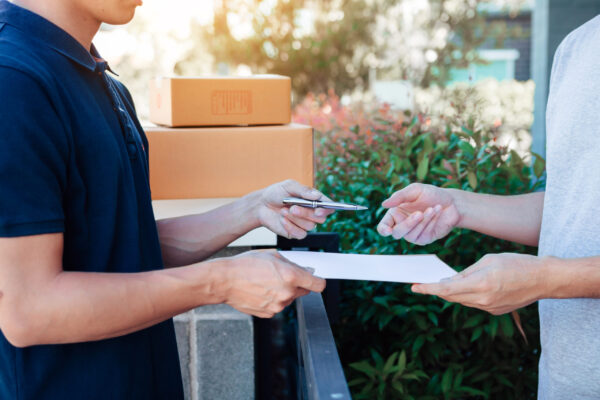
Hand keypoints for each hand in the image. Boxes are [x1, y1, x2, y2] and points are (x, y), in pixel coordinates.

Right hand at [222, 250, 325, 317]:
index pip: (318, 285)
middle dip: (297, 284)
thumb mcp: (272, 255)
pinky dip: (273, 299)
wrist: (225, 280)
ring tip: (265, 282)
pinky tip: (260, 291)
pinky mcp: (269, 313)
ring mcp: (278, 306)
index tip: (316, 280)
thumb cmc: (246, 264)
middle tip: (281, 276)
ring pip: (289, 298)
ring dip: (283, 291)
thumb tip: (306, 270)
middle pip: (304, 291)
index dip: (318, 281)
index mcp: (290, 276)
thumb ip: (292, 263)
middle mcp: (287, 293)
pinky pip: (277, 306)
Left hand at [256, 179, 334, 238]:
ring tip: (283, 211)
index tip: (319, 209)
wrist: (261, 205)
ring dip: (295, 219)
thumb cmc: (276, 193)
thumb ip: (303, 190)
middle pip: (320, 218)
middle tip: (293, 208)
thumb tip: (317, 196)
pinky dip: (290, 226)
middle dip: (307, 214)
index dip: (327, 208)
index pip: (328, 206)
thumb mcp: (289, 186)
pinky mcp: (296, 233)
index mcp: (313, 200)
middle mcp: (311, 213)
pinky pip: (300, 234)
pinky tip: (282, 219)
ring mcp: (304, 223)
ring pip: (309, 226)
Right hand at [377, 183, 460, 244]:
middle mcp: (402, 225)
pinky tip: (437, 212)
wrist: (452, 202)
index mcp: (395, 214)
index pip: (384, 226)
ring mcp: (413, 234)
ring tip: (433, 208)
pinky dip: (431, 223)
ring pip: (411, 235)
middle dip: (408, 224)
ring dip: (424, 221)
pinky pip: (423, 235)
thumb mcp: (415, 190)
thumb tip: (383, 204)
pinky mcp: (425, 239)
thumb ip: (399, 196)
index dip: (383, 230)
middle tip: (420, 213)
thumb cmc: (432, 194)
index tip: (388, 230)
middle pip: (397, 233)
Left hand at [411, 253, 547, 314]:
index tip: (414, 287)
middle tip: (423, 282)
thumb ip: (466, 272)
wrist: (543, 279)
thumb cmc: (516, 263)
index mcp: (480, 284)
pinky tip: (467, 286)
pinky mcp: (495, 311)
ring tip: (444, 282)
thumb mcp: (488, 260)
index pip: (446, 290)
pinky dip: (467, 295)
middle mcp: (483, 300)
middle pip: (452, 297)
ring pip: (462, 301)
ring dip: (452, 292)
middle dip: (436, 290)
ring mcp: (490, 308)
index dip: (428, 289)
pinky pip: (474, 303)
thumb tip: (448, 281)